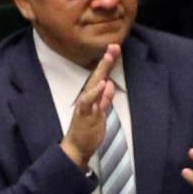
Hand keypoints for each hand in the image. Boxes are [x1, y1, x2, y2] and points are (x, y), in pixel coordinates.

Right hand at [59, 46, 119, 169]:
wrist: (78, 147)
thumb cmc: (88, 129)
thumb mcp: (101, 112)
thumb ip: (105, 99)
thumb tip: (109, 84)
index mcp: (93, 97)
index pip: (102, 76)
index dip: (108, 64)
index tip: (115, 49)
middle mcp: (89, 98)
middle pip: (98, 75)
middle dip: (105, 61)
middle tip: (113, 46)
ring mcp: (86, 105)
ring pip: (93, 84)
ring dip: (101, 71)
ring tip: (108, 57)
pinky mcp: (84, 114)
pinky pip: (89, 101)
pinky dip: (95, 92)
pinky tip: (102, 84)